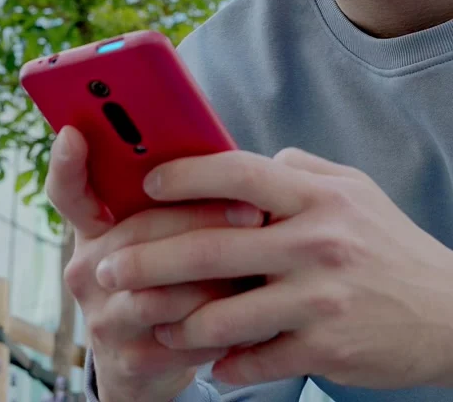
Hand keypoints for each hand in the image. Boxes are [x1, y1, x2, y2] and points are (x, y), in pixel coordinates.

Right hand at [45, 126, 263, 401]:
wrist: (151, 355)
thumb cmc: (171, 269)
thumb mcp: (161, 227)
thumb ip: (175, 196)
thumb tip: (224, 157)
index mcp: (93, 225)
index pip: (68, 189)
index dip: (66, 162)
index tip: (75, 133)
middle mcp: (87, 268)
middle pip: (139, 234)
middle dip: (201, 220)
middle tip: (252, 211)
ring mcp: (102, 316)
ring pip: (163, 291)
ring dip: (218, 278)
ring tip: (258, 263)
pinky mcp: (127, 360)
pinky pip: (182, 337)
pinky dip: (221, 324)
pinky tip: (249, 310)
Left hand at [130, 147, 452, 390]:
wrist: (447, 312)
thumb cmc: (389, 244)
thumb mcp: (353, 189)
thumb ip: (298, 168)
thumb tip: (242, 165)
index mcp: (318, 196)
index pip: (239, 173)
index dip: (186, 175)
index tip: (147, 185)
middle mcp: (316, 242)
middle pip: (214, 246)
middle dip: (151, 258)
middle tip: (110, 266)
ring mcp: (320, 299)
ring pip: (225, 314)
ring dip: (177, 322)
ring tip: (149, 321)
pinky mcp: (325, 348)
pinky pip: (255, 359)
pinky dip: (224, 364)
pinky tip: (207, 361)